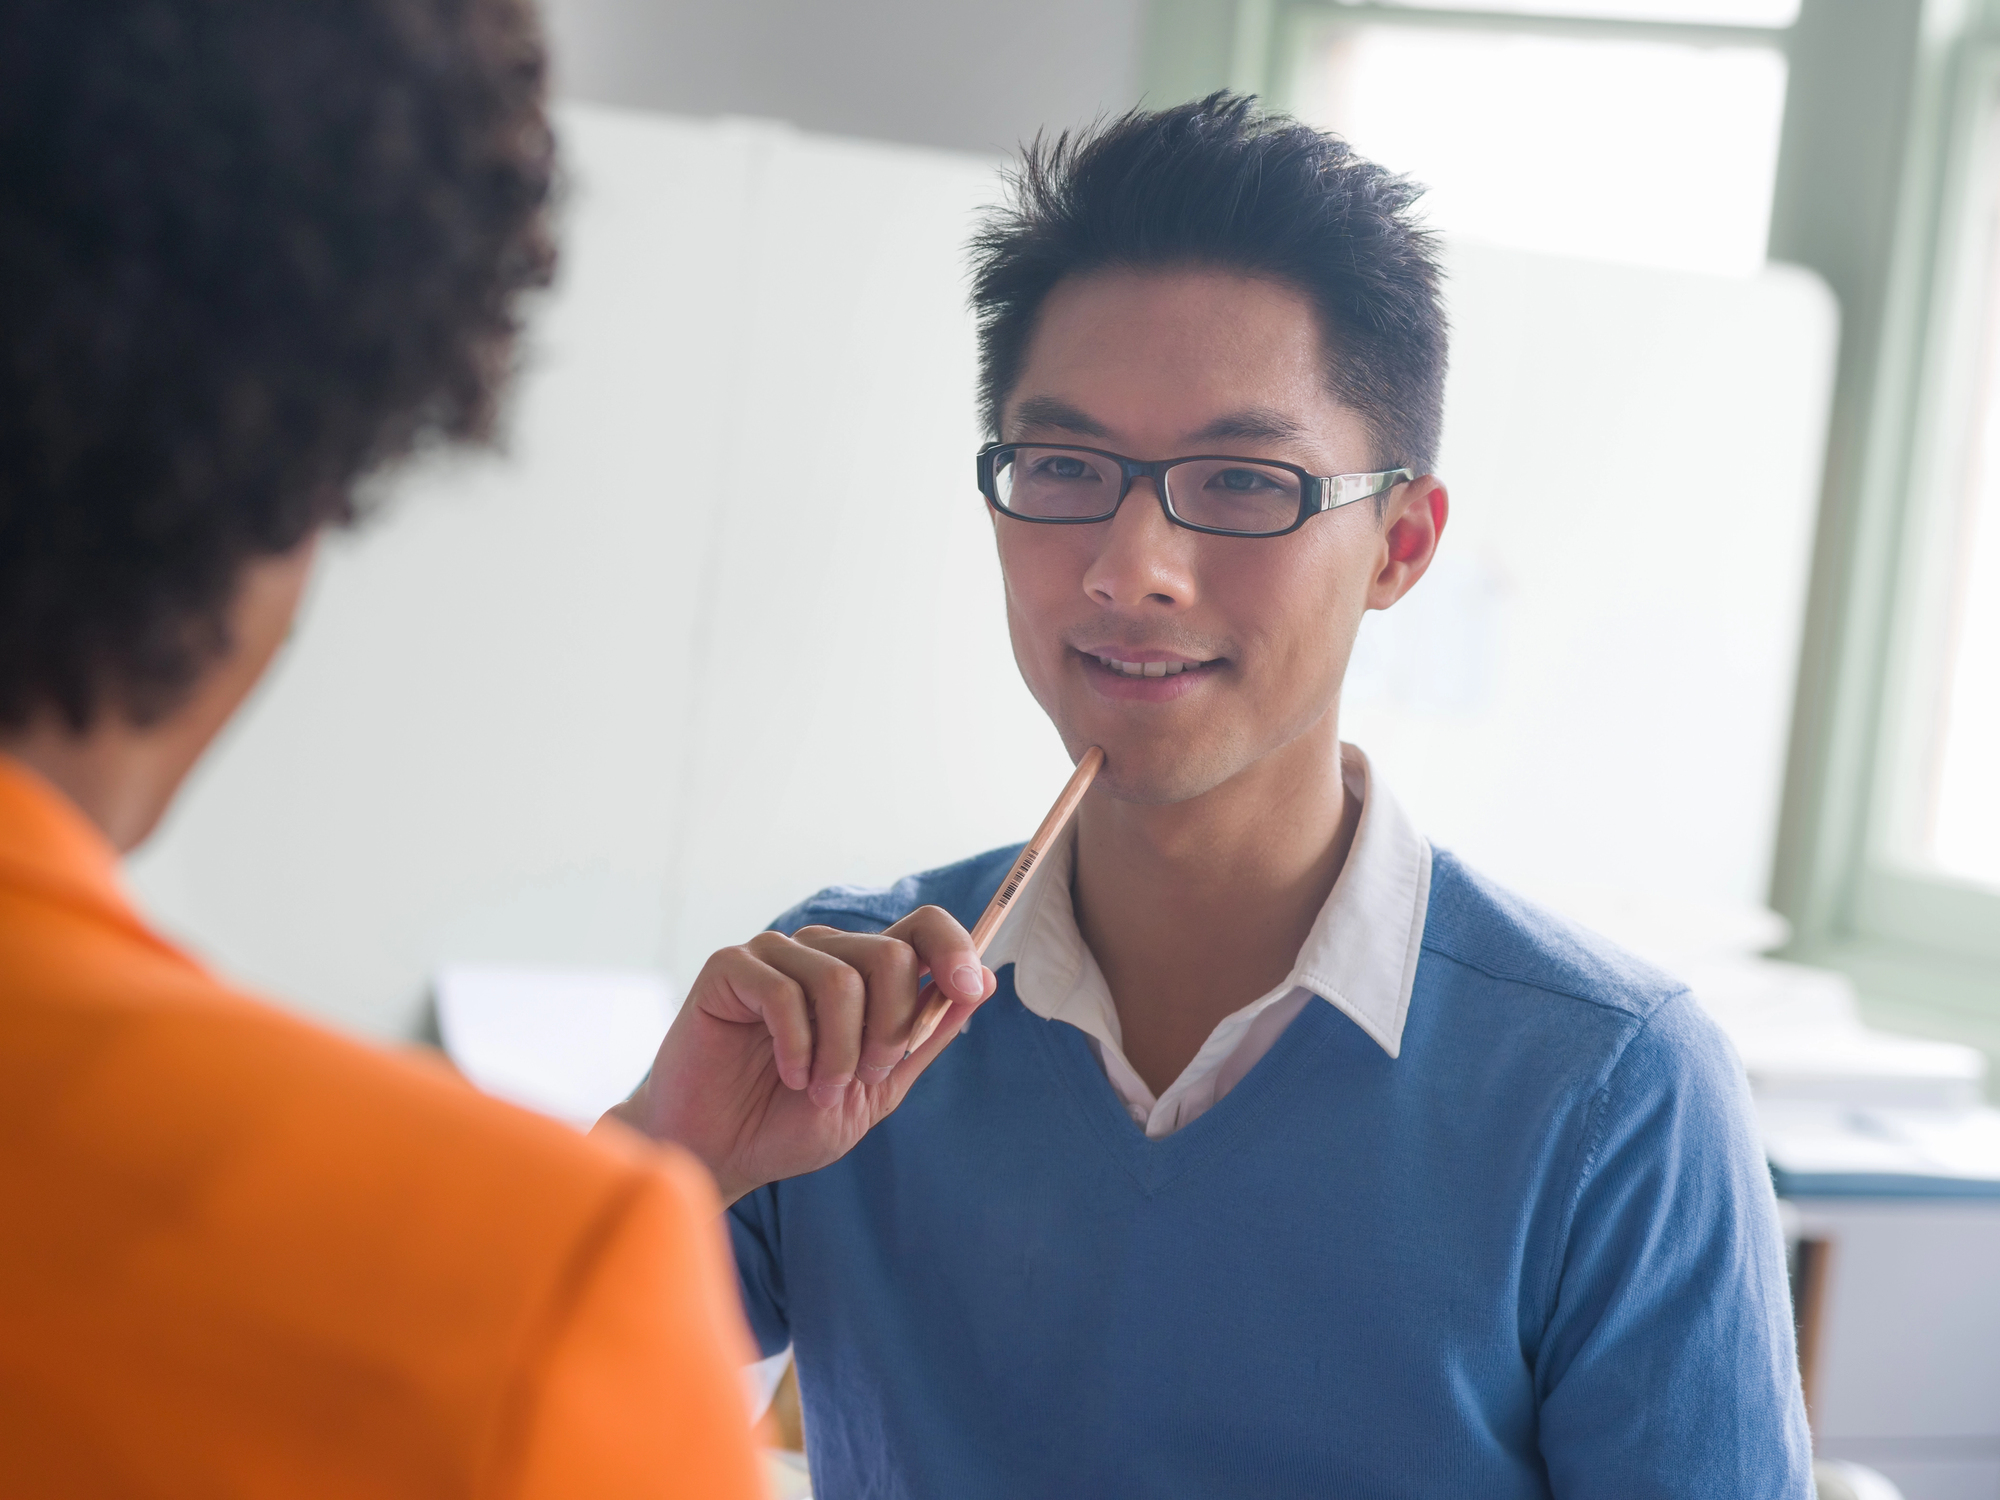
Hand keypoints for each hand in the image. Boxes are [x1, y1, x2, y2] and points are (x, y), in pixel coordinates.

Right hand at [605, 907, 994, 1204]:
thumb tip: (982, 987)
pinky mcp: (730, 968)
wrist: (720, 1155)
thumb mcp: (878, 1089)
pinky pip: (784, 991)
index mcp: (863, 974)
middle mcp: (823, 953)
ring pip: (841, 979)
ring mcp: (775, 954)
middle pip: (891, 954)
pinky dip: (798, 1046)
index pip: (923, 927)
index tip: (969, 988)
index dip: (955, 948)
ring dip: (841, 1051)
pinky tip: (788, 1075)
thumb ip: (924, 1038)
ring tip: (819, 1089)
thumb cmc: (790, 1122)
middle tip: (864, 1077)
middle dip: (890, 1030)